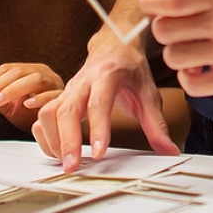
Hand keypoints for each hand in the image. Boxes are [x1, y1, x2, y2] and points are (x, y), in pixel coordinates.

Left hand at [0, 62, 62, 133]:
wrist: (58, 128)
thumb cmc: (34, 115)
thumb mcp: (11, 107)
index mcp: (28, 71)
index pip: (4, 69)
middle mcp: (42, 73)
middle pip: (17, 72)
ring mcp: (54, 83)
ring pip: (34, 79)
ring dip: (12, 90)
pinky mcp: (64, 97)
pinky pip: (52, 94)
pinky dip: (39, 98)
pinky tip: (26, 104)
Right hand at [34, 35, 177, 171]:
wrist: (114, 46)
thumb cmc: (130, 69)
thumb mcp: (148, 94)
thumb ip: (156, 124)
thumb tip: (169, 150)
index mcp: (107, 76)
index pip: (99, 103)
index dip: (98, 129)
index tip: (98, 153)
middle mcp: (83, 81)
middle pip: (67, 110)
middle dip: (67, 141)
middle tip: (72, 166)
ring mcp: (68, 89)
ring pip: (49, 113)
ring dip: (53, 139)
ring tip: (66, 162)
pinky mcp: (60, 97)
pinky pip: (43, 116)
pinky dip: (45, 135)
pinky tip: (56, 151)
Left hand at [140, 0, 212, 97]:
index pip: (169, 1)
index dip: (149, 2)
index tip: (150, 3)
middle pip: (164, 31)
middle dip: (165, 28)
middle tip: (178, 28)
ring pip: (174, 58)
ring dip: (178, 53)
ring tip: (194, 49)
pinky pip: (193, 85)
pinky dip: (190, 78)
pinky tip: (201, 69)